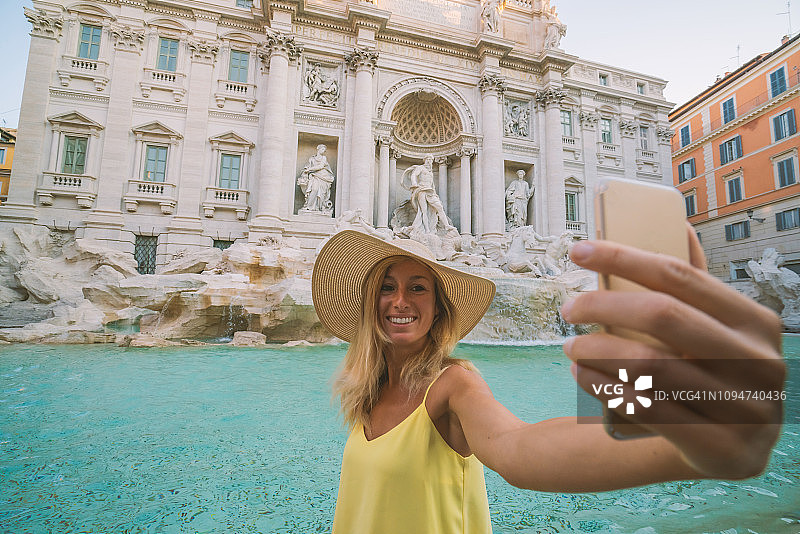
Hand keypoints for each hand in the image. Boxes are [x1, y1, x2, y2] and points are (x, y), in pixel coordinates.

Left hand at [561, 228, 784, 478]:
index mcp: (755, 321)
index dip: (623, 257)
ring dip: (596, 350)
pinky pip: (649, 408)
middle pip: (662, 315)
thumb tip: (679, 226)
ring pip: (651, 364)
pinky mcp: (723, 449)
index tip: (578, 251)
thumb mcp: (715, 330)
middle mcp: (758, 361)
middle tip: (568, 309)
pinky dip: (605, 387)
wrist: (735, 450)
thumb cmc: (712, 376)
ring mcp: (747, 408)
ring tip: (571, 347)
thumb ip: (696, 287)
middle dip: (602, 304)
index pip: (679, 276)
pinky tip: (582, 375)